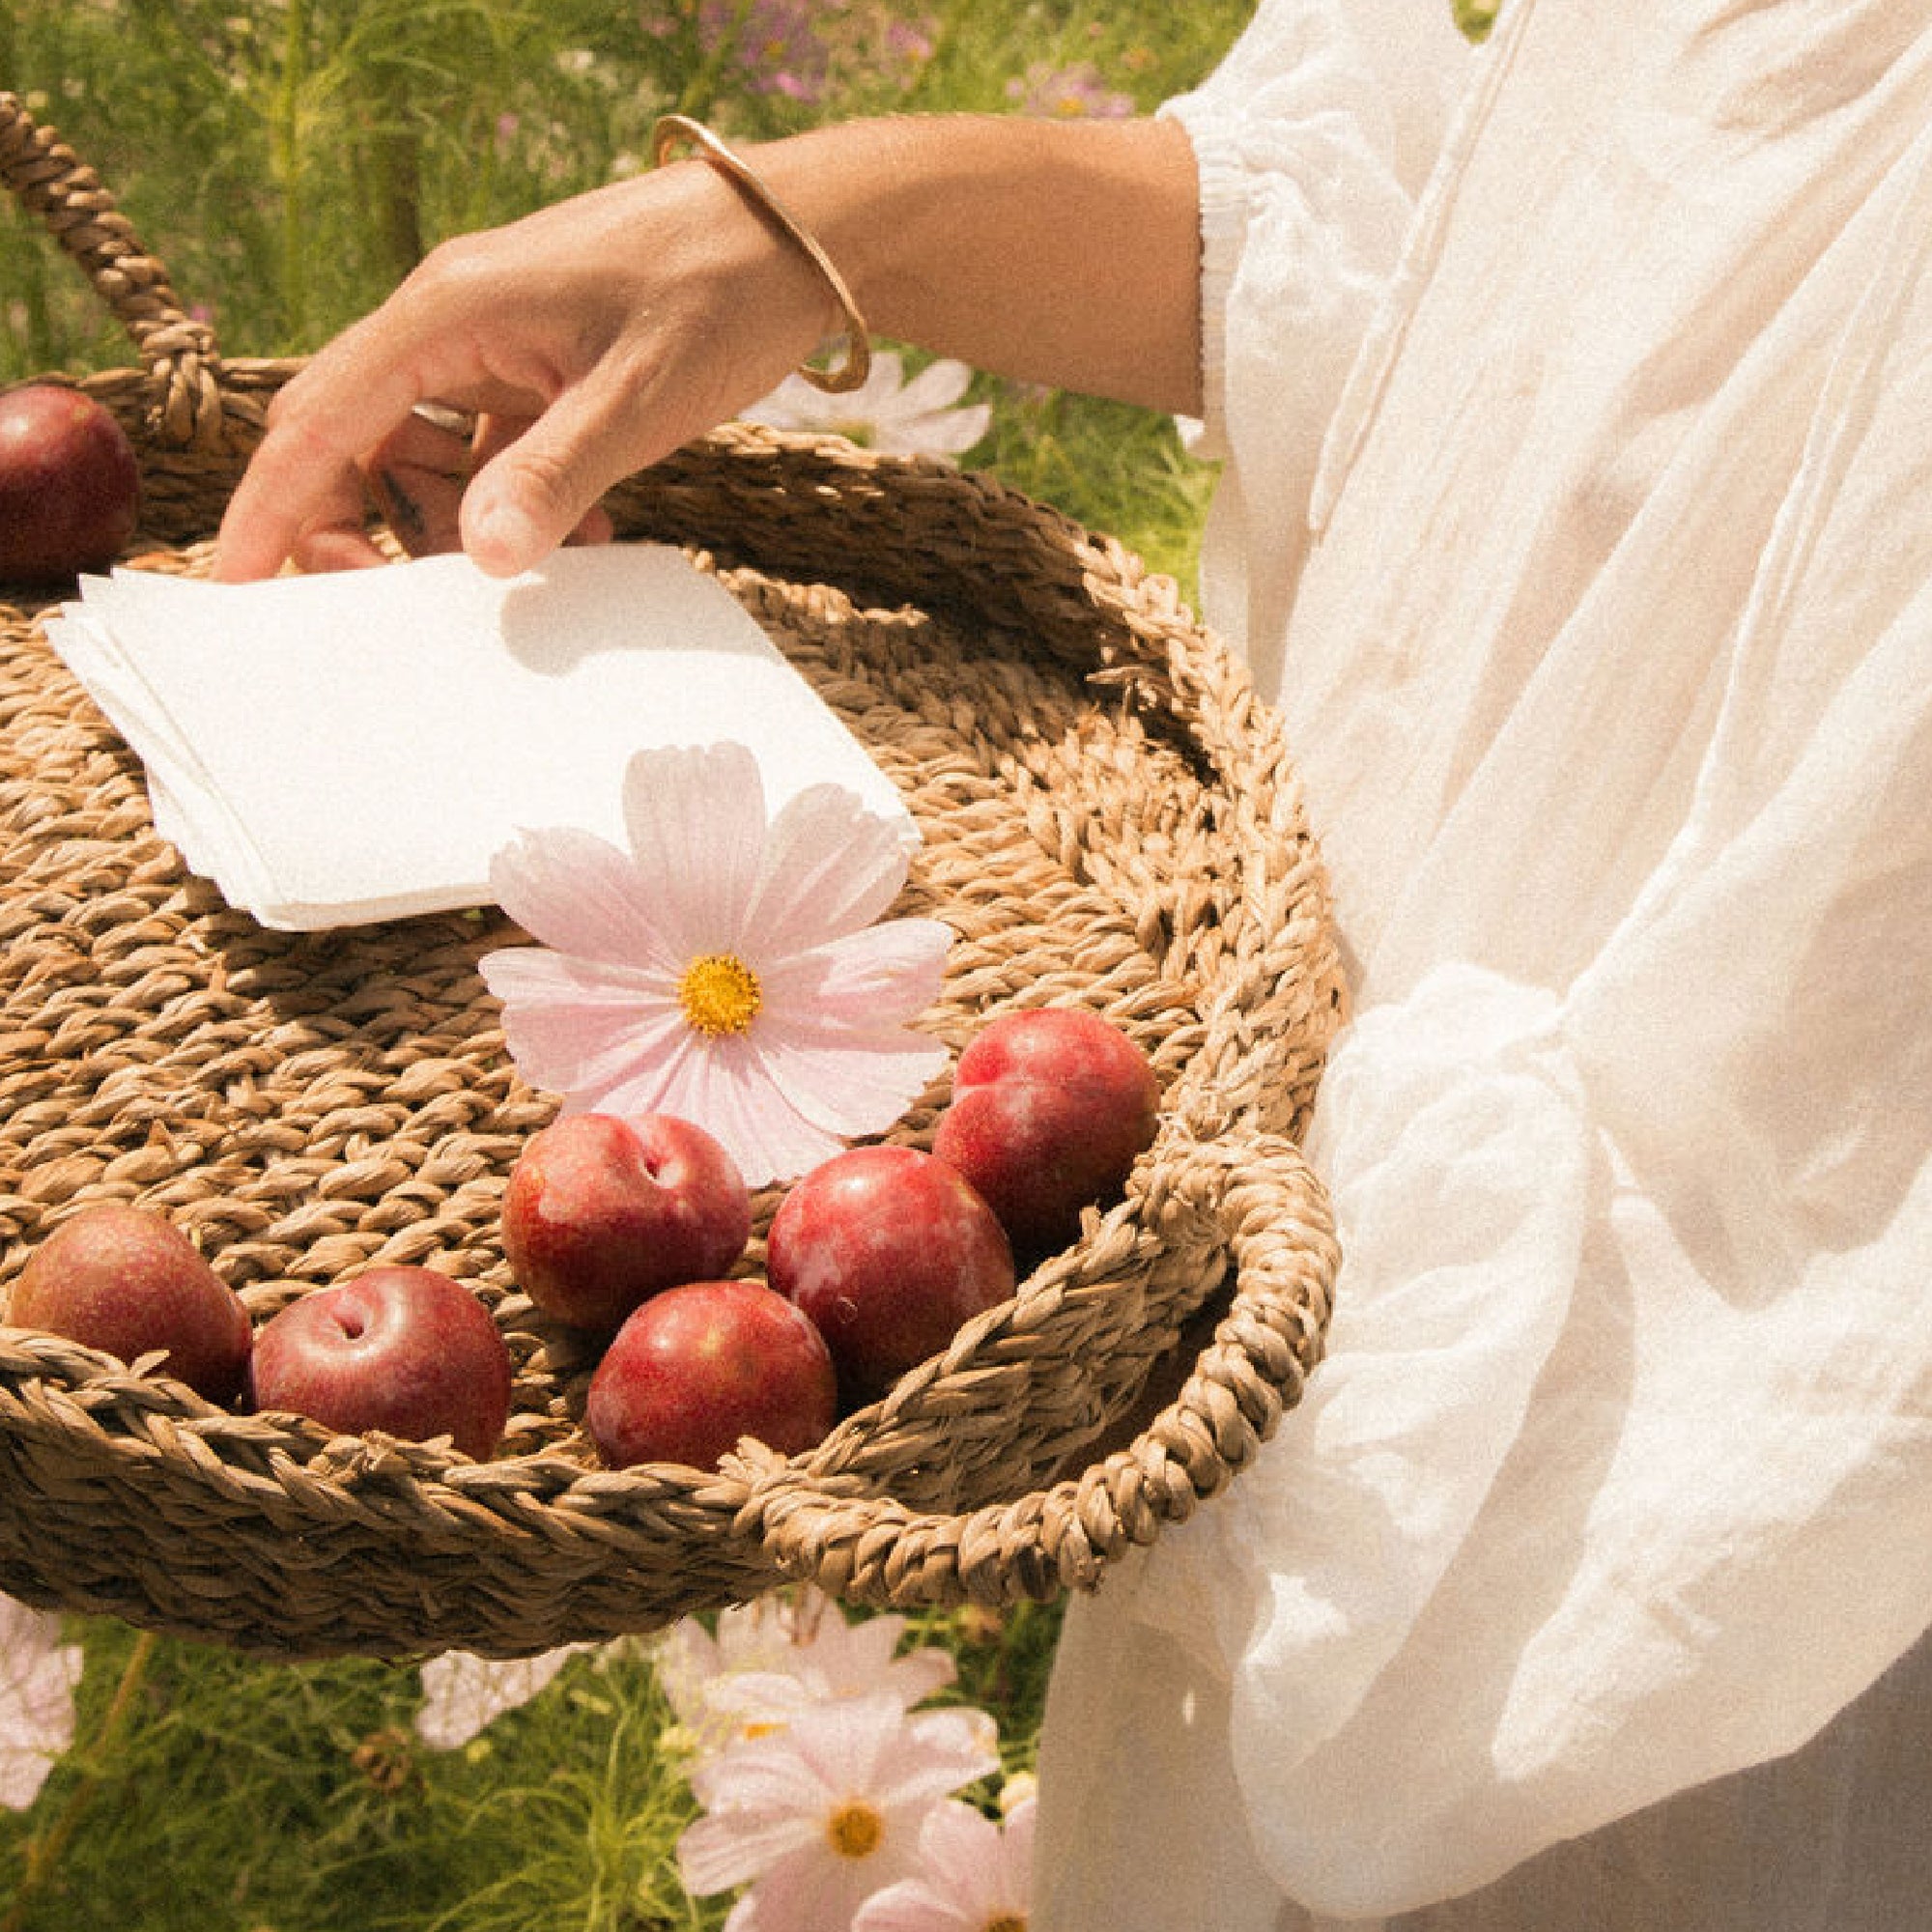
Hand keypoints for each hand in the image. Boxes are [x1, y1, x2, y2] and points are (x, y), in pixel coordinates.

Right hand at [213, 158, 837, 579]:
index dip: (275, 504)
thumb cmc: (716, 296)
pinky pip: (493, 452)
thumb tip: (476, 561)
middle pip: (357, 440)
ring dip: (460, 526)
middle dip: (363, 527)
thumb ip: (552, 479)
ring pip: (429, 456)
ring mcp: (497, 345)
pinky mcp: (540, 369)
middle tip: (404, 610)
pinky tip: (581, 540)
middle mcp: (453, 323)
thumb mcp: (635, 401)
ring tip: (537, 570)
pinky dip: (518, 504)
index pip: (322, 417)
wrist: (800, 237)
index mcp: (448, 312)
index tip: (241, 582)